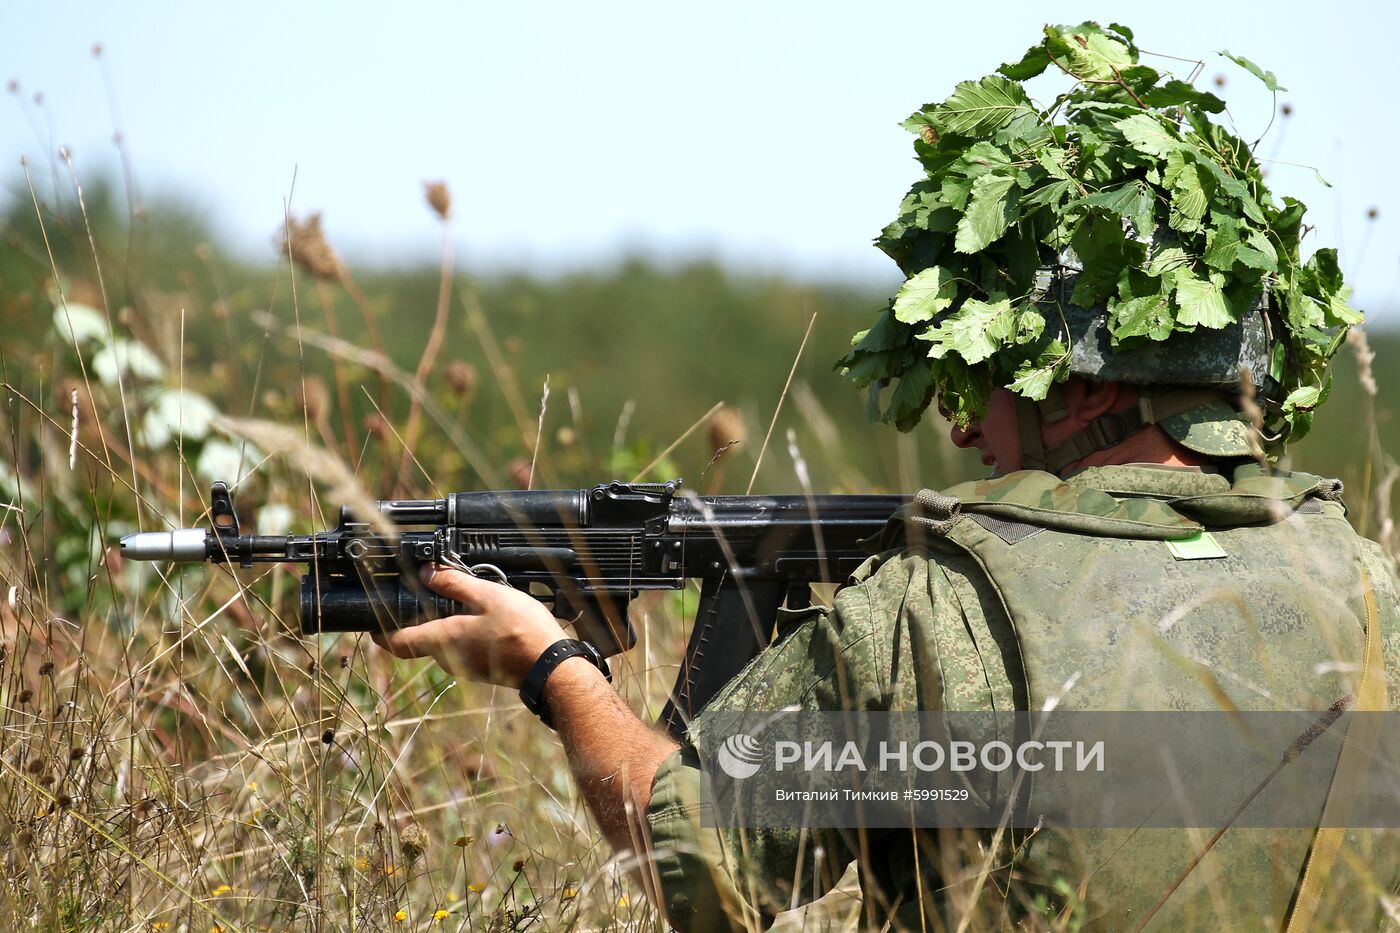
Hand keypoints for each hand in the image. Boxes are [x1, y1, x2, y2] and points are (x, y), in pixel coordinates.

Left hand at [371, 564, 566, 687]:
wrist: (551, 667)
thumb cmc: (522, 632)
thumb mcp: (488, 596)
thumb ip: (455, 584)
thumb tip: (427, 573)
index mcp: (442, 639)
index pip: (395, 641)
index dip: (380, 630)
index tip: (374, 617)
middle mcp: (447, 658)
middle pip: (419, 639)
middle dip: (419, 617)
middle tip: (428, 592)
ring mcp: (465, 666)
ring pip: (442, 643)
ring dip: (445, 623)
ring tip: (465, 600)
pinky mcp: (481, 669)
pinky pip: (461, 649)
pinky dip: (463, 632)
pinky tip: (484, 617)